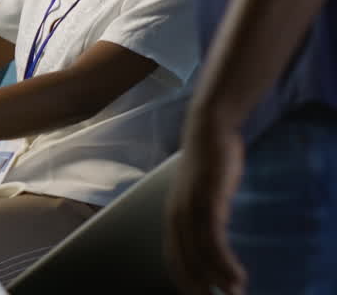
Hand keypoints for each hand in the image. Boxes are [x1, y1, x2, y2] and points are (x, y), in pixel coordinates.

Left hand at [165, 116, 246, 294]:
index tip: (197, 294)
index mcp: (172, 215)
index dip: (184, 278)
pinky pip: (213, 240)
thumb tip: (209, 234)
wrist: (208, 130)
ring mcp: (190, 208)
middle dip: (199, 286)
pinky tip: (236, 275)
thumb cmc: (207, 163)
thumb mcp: (200, 193)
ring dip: (217, 278)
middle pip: (184, 261)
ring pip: (199, 255)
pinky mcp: (207, 200)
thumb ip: (201, 214)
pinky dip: (223, 262)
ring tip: (233, 293)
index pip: (173, 256)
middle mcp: (176, 214)